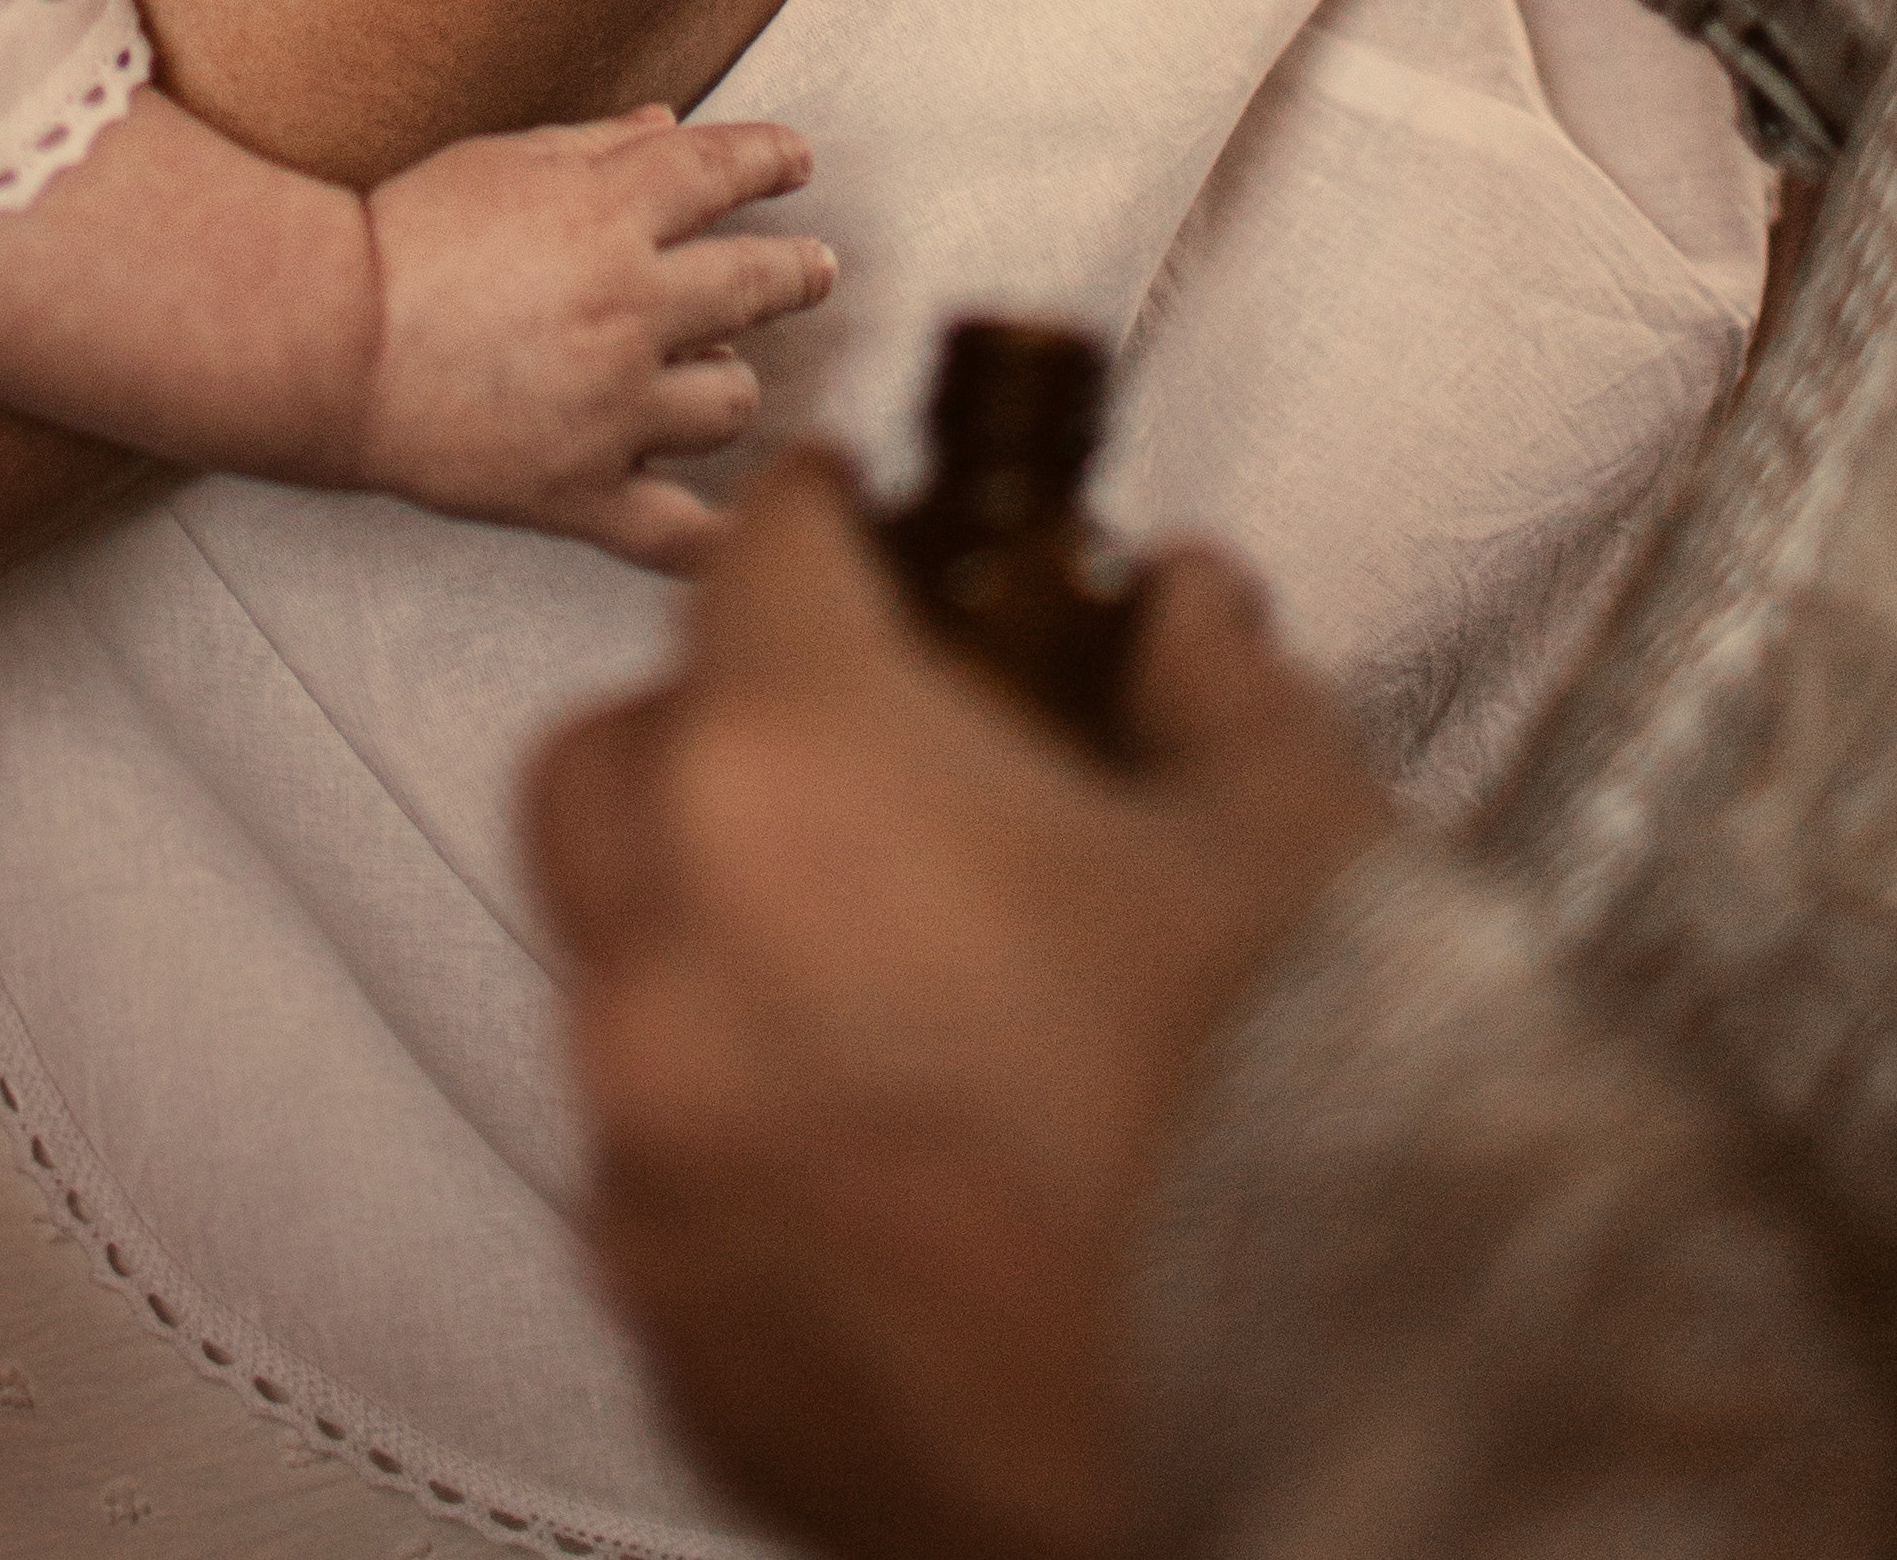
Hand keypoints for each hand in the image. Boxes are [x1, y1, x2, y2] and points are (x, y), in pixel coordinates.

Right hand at [357, 109, 831, 568]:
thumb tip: (674, 126)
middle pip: (757, 284)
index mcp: (610, 213)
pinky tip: (753, 540)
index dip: (775, 161)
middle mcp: (631, 308)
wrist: (327, 343)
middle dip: (797, 271)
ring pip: (731, 402)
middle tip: (812, 270)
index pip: (728, 172)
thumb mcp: (500, 162)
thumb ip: (596, 146)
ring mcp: (613, 408)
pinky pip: (678, 533)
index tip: (797, 163)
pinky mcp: (581, 491)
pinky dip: (722, 543)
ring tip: (718, 376)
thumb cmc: (402, 238)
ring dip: (732, 383)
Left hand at [529, 455, 1392, 1559]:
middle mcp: (676, 972)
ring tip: (909, 974)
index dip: (825, 525)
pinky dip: (749, 1129)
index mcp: (804, 785)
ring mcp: (657, 1180)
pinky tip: (910, 1149)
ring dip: (725, 938)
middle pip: (618, 765)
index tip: (858, 522)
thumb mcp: (1296, 830)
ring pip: (623, 983)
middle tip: (864, 742)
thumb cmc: (1322, 1129)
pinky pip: (667, 1180)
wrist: (1368, 1469)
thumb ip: (1204, 680)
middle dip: (721, 726)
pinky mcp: (684, 1353)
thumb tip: (1174, 614)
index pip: (757, 568)